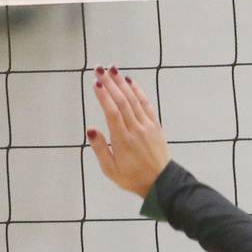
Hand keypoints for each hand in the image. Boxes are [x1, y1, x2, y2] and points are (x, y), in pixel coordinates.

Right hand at [86, 67, 169, 197]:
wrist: (161, 182)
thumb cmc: (132, 178)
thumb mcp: (110, 169)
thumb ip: (100, 148)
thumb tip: (90, 129)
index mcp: (123, 141)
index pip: (112, 113)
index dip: (104, 96)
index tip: (95, 83)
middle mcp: (136, 130)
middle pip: (122, 101)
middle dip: (110, 83)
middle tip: (99, 69)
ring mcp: (147, 126)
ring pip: (134, 100)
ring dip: (122, 83)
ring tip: (112, 69)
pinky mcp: (155, 125)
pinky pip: (146, 104)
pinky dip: (137, 91)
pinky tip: (130, 81)